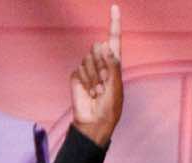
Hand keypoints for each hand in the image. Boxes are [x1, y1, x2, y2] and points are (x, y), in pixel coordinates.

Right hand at [69, 5, 123, 147]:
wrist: (93, 121)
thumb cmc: (110, 108)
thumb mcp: (115, 89)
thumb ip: (112, 67)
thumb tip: (105, 46)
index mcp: (114, 65)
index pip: (114, 41)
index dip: (114, 24)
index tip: (115, 7)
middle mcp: (100, 63)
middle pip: (97, 48)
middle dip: (101, 65)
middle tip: (104, 83)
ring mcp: (87, 69)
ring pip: (87, 59)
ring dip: (93, 77)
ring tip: (97, 91)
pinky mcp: (76, 75)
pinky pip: (79, 70)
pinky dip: (85, 81)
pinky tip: (89, 92)